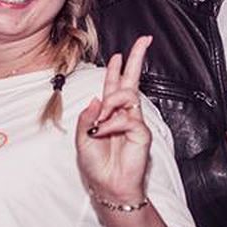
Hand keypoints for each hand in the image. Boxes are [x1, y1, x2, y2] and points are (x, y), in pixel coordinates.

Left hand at [76, 36, 152, 204]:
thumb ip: (87, 117)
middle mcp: (123, 114)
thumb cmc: (97, 165)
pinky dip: (113, 123)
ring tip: (101, 118)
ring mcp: (133, 122)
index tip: (118, 54)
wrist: (108, 185)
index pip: (114, 85)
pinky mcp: (141, 133)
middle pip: (131, 80)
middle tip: (144, 40)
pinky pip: (127, 118)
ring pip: (127, 96)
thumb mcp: (82, 138)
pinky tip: (104, 132)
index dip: (116, 68)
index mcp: (108, 113)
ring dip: (111, 102)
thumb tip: (96, 99)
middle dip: (136, 59)